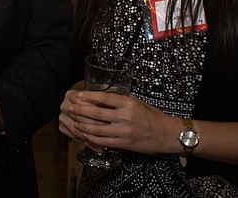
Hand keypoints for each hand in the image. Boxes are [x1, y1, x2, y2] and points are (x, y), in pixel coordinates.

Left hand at [60, 86, 175, 154]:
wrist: (168, 134)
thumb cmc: (153, 117)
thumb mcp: (139, 102)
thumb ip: (122, 99)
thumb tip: (105, 93)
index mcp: (128, 104)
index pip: (104, 98)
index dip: (89, 96)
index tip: (78, 95)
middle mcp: (125, 117)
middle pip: (96, 113)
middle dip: (80, 110)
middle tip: (69, 107)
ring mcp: (124, 131)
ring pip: (97, 129)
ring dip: (82, 125)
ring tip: (74, 121)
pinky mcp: (124, 144)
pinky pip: (103, 141)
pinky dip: (92, 138)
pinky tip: (85, 135)